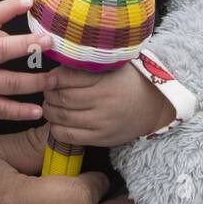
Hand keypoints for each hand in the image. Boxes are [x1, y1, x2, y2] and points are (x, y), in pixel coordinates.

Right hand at [0, 0, 52, 119]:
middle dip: (28, 46)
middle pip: (2, 51)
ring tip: (56, 80)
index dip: (9, 7)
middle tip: (50, 41)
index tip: (29, 1)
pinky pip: (2, 110)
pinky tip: (39, 111)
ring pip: (9, 84)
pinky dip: (21, 112)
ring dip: (36, 83)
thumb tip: (15, 36)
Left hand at [41, 60, 174, 146]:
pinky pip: (69, 136)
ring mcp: (102, 122)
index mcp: (105, 80)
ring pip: (62, 117)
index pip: (68, 78)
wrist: (155, 106)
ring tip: (51, 104)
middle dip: (49, 94)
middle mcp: (103, 102)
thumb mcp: (114, 66)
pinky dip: (56, 128)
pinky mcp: (101, 138)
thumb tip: (59, 65)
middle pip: (63, 98)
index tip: (50, 77)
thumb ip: (89, 65)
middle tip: (47, 90)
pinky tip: (57, 121)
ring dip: (50, 111)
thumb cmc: (131, 82)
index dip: (53, 77)